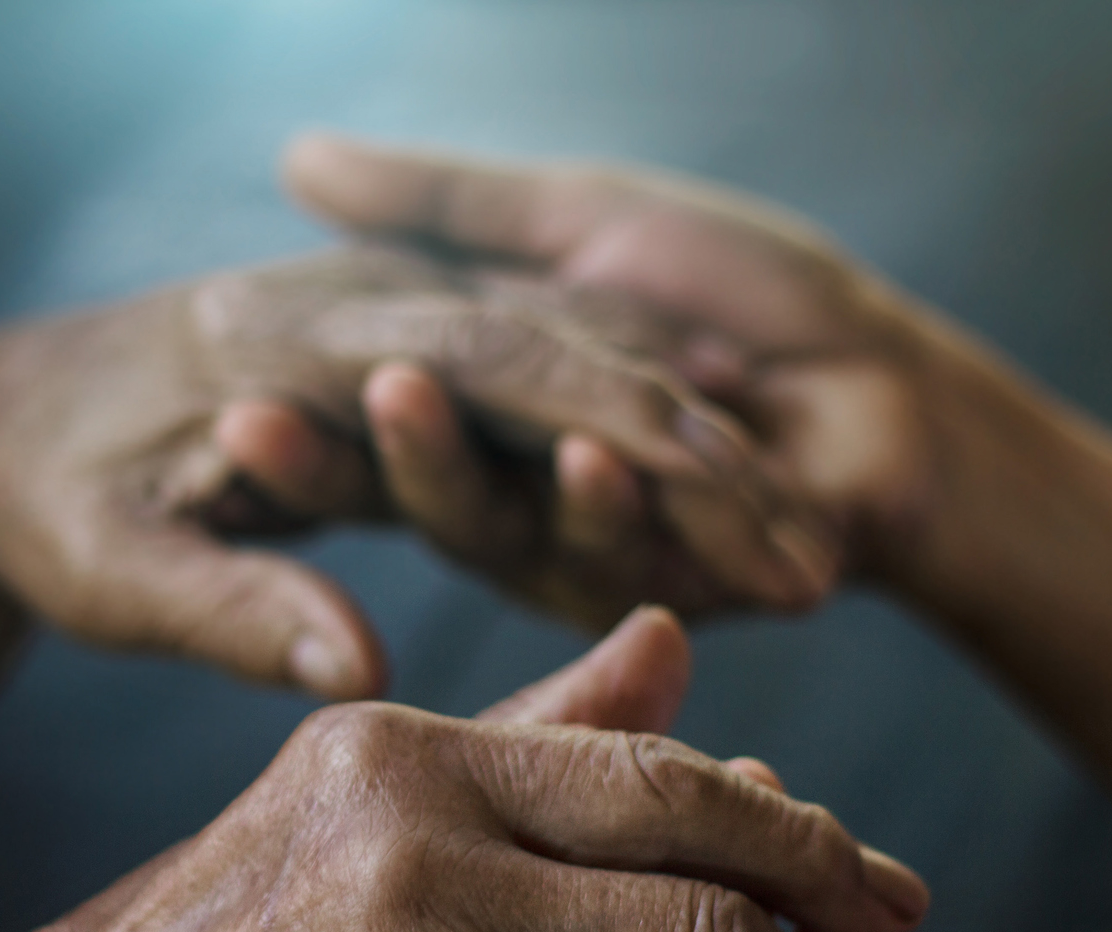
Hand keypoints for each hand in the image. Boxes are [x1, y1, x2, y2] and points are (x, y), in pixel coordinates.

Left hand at [0, 244, 748, 696]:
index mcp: (292, 347)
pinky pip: (531, 371)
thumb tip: (363, 675)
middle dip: (699, 452)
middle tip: (816, 556)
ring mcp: (372, 317)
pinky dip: (626, 422)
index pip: (505, 376)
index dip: (635, 452)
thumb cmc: (33, 497)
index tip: (745, 532)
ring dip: (681, 439)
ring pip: (567, 354)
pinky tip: (707, 484)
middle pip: (566, 353)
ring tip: (795, 540)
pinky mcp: (381, 351)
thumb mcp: (104, 562)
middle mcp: (351, 310)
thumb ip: (228, 608)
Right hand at [246, 133, 1027, 611]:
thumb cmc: (742, 278)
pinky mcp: (663, 593)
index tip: (217, 401)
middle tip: (252, 420)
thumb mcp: (577, 213)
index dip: (289, 428)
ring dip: (452, 470)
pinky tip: (604, 449)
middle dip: (339, 451)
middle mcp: (516, 485)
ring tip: (418, 398)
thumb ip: (441, 201)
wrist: (894, 383)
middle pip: (416, 483)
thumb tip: (295, 158)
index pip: (364, 422)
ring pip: (499, 527)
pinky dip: (611, 499)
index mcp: (481, 404)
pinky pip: (619, 554)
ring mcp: (587, 548)